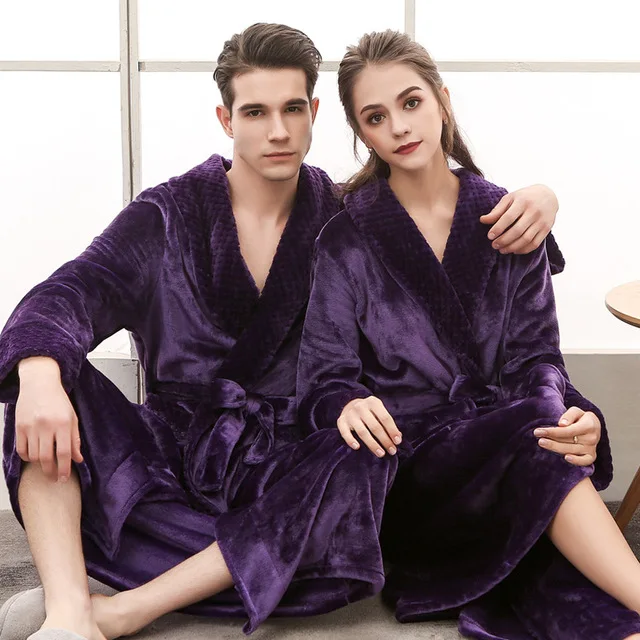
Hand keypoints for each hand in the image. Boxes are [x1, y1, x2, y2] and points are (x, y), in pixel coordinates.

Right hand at [16, 357, 82, 481]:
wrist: (39, 384)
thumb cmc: (59, 401)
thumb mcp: (73, 418)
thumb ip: (75, 439)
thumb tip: (78, 459)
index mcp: (63, 423)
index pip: (64, 453)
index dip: (64, 468)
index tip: (64, 478)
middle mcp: (47, 426)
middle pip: (47, 458)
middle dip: (51, 472)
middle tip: (54, 478)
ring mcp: (31, 427)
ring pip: (34, 456)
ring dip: (40, 464)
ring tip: (46, 464)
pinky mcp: (19, 427)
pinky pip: (22, 450)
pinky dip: (27, 457)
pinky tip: (34, 456)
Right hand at [337, 396, 401, 456]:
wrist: (350, 404)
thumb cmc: (370, 412)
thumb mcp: (379, 412)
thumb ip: (387, 423)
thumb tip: (398, 437)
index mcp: (373, 402)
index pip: (385, 418)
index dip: (392, 430)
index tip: (398, 442)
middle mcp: (361, 406)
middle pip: (375, 426)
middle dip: (385, 440)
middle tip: (392, 451)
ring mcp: (350, 414)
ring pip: (362, 432)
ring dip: (372, 444)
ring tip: (381, 453)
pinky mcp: (341, 421)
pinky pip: (345, 433)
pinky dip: (351, 440)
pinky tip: (357, 447)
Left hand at [480, 184, 557, 254]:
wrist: (548, 196)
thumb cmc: (524, 198)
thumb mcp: (510, 199)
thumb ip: (497, 210)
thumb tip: (482, 220)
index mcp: (523, 202)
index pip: (509, 217)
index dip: (498, 228)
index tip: (489, 236)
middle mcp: (534, 212)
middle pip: (517, 231)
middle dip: (503, 240)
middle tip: (494, 245)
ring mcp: (542, 221)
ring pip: (526, 239)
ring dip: (512, 247)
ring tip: (501, 250)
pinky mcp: (546, 229)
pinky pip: (534, 244)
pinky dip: (523, 250)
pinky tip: (513, 250)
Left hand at [534, 407, 599, 466]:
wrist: (594, 426)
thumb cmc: (581, 418)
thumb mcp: (576, 411)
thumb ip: (569, 415)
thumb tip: (561, 424)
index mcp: (589, 425)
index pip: (568, 430)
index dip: (553, 432)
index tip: (538, 431)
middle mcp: (592, 437)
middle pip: (568, 441)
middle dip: (552, 441)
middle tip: (539, 440)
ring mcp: (592, 448)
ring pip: (572, 450)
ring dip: (556, 448)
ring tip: (543, 444)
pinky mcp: (592, 456)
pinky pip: (586, 461)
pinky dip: (577, 461)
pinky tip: (566, 458)